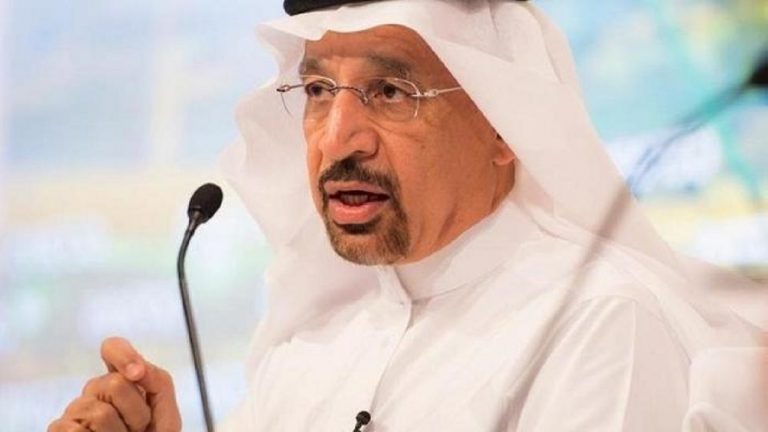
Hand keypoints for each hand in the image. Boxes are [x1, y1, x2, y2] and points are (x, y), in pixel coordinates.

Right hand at [48, 337, 181, 431]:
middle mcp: (96, 390)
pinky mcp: (60, 429)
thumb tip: (137, 369)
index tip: (137, 373)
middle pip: (115, 384)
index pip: (113, 348)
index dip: (124, 355)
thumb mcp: (166, 413)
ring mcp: (76, 410)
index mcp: (122, 380)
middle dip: (136, 413)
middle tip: (137, 429)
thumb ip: (159, 383)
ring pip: (100, 414)